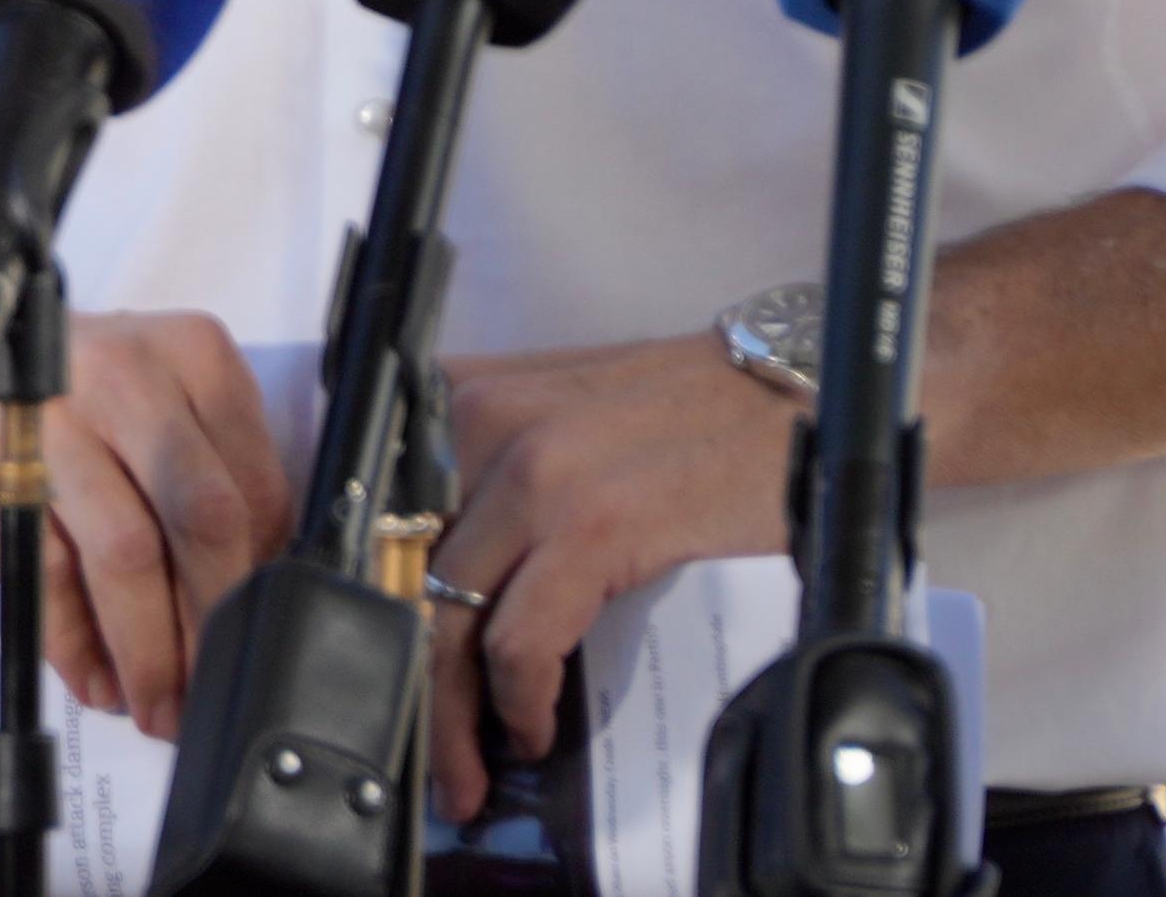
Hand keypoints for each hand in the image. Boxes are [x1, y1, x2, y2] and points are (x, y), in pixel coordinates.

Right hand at [0, 310, 287, 740]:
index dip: (261, 577)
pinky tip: (92, 678)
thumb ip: (212, 471)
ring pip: (124, 551)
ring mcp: (50, 420)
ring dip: (147, 647)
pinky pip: (42, 570)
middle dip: (210, 622)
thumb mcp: (160, 397)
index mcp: (190, 355)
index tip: (256, 633)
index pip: (255, 484)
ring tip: (155, 705)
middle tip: (209, 687)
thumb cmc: (76, 389)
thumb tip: (254, 591)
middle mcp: (126, 376)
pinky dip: (73, 639)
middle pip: (199, 516)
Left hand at [421, 335, 794, 819]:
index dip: (374, 607)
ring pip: (449, 620)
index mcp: (465, 397)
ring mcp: (536, 474)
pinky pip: (520, 642)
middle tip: (429, 754)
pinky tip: (534, 729)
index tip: (380, 669)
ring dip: (454, 716)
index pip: (382, 518)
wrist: (792, 396)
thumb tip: (437, 570)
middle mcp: (483, 424)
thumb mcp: (558, 413)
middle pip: (405, 577)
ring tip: (470, 770)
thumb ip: (488, 467)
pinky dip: (520, 703)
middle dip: (409, 681)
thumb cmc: (686, 411)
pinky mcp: (593, 526)